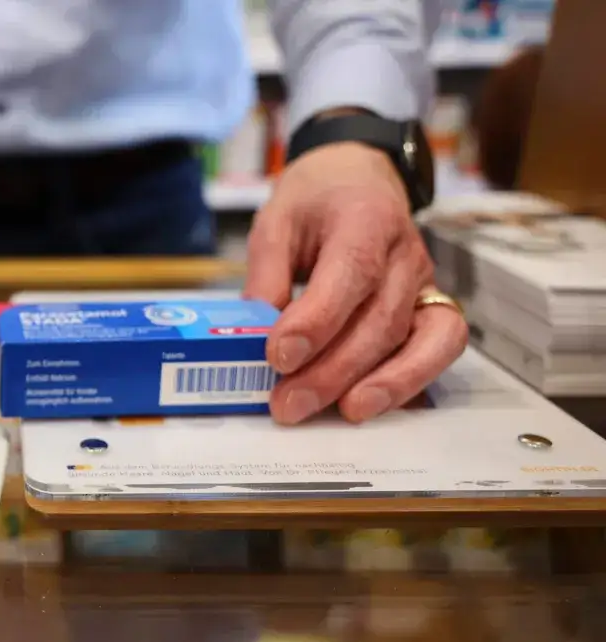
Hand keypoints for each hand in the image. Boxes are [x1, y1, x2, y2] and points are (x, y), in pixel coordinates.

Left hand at [243, 142, 467, 424]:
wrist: (359, 177)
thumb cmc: (315, 200)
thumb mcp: (276, 223)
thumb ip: (266, 277)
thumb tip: (253, 337)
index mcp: (365, 218)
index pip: (350, 273)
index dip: (317, 321)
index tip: (278, 356)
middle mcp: (405, 253)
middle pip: (380, 320)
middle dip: (333, 371)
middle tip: (287, 404)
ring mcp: (424, 282)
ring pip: (418, 340)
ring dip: (380, 385)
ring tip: (340, 414)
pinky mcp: (432, 306)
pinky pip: (439, 348)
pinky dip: (412, 380)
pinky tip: (373, 403)